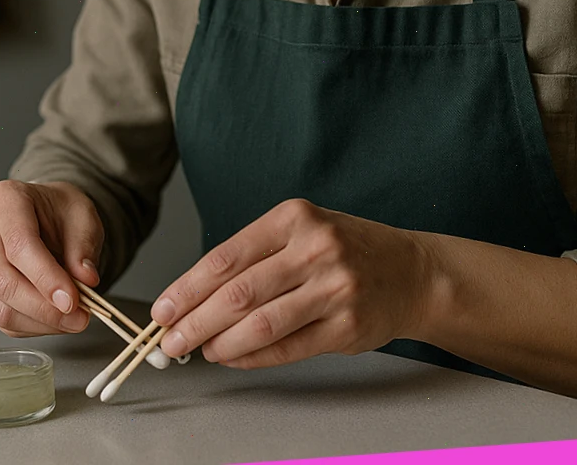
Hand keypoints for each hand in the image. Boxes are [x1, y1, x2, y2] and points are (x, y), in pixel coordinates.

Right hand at [0, 179, 104, 337]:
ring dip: (42, 321)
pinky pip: (5, 320)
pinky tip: (58, 318)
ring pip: (1, 306)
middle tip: (79, 315)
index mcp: (5, 200)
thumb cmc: (61, 212)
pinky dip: (37, 327)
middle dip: (44, 307)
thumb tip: (85, 279)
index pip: (19, 244)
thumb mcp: (84, 215)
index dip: (45, 276)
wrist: (51, 218)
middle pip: (3, 279)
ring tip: (75, 318)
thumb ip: (84, 245)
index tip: (72, 299)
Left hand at [150, 198, 430, 368]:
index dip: (187, 288)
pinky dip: (253, 357)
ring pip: (260, 324)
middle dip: (194, 322)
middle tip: (169, 341)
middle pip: (237, 294)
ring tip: (200, 351)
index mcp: (295, 218)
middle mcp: (316, 249)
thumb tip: (194, 299)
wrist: (413, 272)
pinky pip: (288, 348)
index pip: (226, 257)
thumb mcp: (302, 233)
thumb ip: (255, 258)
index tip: (163, 309)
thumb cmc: (346, 251)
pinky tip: (233, 358)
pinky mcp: (348, 326)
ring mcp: (335, 288)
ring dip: (221, 344)